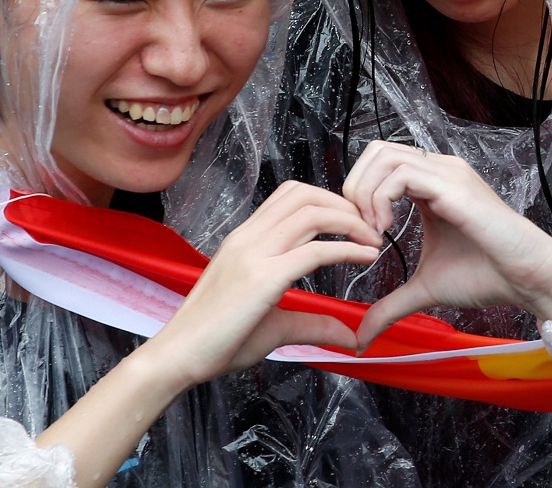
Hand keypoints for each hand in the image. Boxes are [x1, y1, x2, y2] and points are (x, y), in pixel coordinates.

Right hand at [142, 180, 382, 392]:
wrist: (178, 357)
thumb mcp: (274, 325)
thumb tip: (350, 335)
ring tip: (373, 239)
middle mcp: (248, 238)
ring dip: (351, 221)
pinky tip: (366, 256)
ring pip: (311, 213)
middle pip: (305, 195)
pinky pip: (314, 251)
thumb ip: (312, 323)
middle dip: (345, 204)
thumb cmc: (217, 341)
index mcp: (246, 239)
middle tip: (371, 227)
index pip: (291, 196)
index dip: (328, 201)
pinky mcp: (263, 278)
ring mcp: (254, 254)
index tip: (354, 223)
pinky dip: (347, 249)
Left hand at [342, 141, 551, 348]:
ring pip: (385, 156)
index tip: (361, 235)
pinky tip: (386, 231)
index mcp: (430, 185)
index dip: (358, 193)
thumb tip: (362, 337)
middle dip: (355, 186)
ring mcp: (447, 174)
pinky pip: (401, 174)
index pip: (379, 162)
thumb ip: (391, 306)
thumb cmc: (486, 276)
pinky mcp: (453, 186)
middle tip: (360, 228)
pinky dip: (381, 199)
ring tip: (374, 232)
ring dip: (366, 193)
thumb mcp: (425, 288)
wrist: (527, 280)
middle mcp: (438, 171)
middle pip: (377, 150)